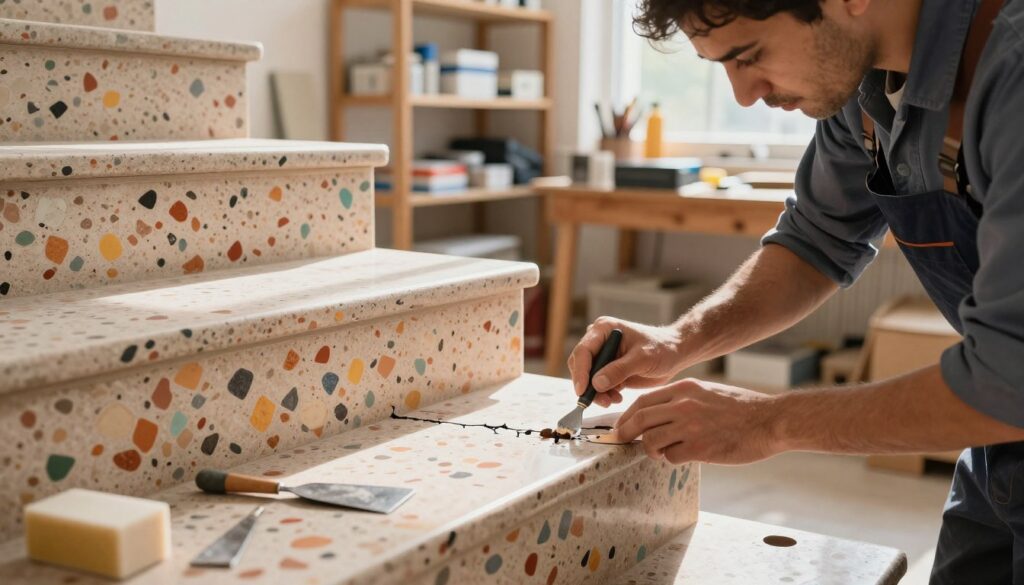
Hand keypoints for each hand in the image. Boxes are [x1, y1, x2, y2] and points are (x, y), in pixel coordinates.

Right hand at [568, 317, 685, 407]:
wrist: (675, 354)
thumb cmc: (662, 348)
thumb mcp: (642, 358)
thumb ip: (619, 370)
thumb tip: (596, 383)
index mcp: (603, 329)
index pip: (583, 351)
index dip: (580, 372)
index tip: (583, 391)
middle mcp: (598, 341)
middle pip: (580, 366)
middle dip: (588, 386)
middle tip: (602, 401)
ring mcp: (603, 356)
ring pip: (587, 378)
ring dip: (597, 393)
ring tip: (614, 400)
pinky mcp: (608, 370)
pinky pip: (597, 386)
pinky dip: (604, 394)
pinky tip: (617, 397)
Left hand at [614, 378, 781, 464]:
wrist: (770, 420)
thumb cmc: (741, 408)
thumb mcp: (707, 392)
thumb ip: (683, 400)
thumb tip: (659, 415)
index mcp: (685, 389)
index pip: (643, 401)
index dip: (628, 415)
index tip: (622, 425)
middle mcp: (683, 405)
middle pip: (640, 419)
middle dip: (626, 432)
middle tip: (622, 441)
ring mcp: (690, 426)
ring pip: (651, 440)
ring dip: (650, 450)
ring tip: (660, 452)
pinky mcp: (699, 448)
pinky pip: (671, 457)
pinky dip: (672, 459)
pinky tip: (684, 456)